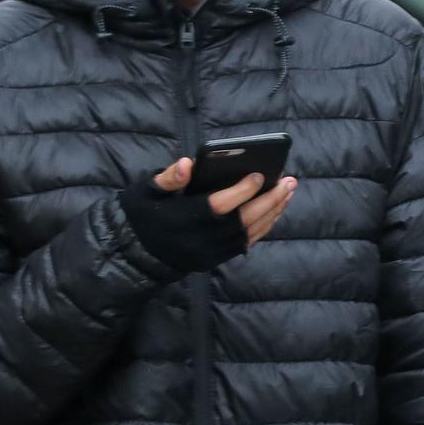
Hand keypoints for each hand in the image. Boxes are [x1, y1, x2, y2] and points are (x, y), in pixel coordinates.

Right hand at [151, 159, 296, 248]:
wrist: (134, 254)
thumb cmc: (141, 215)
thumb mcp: (145, 193)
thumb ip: (168, 178)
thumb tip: (186, 163)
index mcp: (182, 219)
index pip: (218, 205)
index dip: (241, 191)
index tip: (260, 175)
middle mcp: (199, 239)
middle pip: (242, 220)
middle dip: (269, 200)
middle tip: (289, 182)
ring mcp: (208, 253)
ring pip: (248, 234)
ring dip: (272, 213)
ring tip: (288, 192)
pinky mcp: (213, 261)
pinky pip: (245, 244)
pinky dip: (262, 227)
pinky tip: (274, 211)